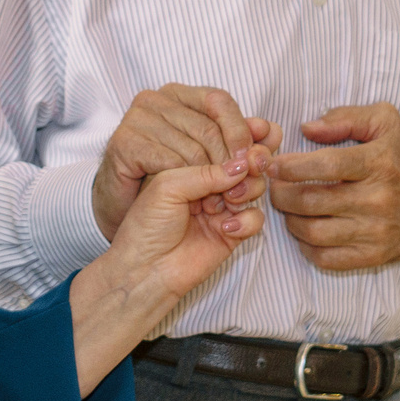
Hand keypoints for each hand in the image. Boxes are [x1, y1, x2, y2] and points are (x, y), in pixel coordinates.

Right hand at [92, 85, 274, 238]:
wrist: (129, 207)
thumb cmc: (171, 176)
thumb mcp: (212, 154)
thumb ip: (243, 141)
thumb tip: (273, 130)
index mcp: (178, 93)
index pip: (219, 100)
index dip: (240, 130)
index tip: (253, 159)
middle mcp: (154, 98)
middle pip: (207, 126)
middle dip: (230, 161)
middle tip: (241, 187)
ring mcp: (135, 118)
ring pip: (190, 148)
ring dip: (210, 179)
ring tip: (219, 199)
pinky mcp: (123, 142)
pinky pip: (167, 162)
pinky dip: (186, 183)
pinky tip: (193, 199)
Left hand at [104, 151, 271, 309]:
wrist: (144, 269)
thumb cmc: (146, 226)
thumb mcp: (168, 186)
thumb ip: (205, 172)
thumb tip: (242, 163)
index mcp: (191, 167)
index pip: (223, 145)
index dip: (241, 138)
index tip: (255, 131)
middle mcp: (209, 186)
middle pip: (246, 164)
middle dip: (252, 161)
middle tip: (252, 164)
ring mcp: (223, 209)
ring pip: (255, 188)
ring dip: (249, 189)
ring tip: (229, 200)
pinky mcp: (233, 234)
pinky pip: (255, 219)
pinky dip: (247, 221)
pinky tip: (225, 228)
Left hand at [268, 104, 399, 270]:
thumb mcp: (384, 122)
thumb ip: (345, 117)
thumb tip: (307, 129)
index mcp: (378, 163)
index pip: (326, 165)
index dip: (292, 167)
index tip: (273, 165)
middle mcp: (377, 200)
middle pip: (312, 201)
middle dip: (281, 194)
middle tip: (273, 186)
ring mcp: (375, 232)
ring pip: (313, 232)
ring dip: (290, 220)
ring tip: (287, 207)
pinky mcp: (372, 256)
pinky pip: (326, 258)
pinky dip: (306, 246)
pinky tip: (304, 230)